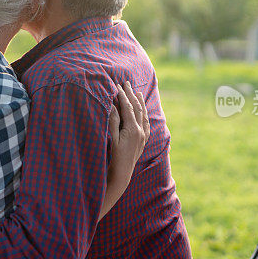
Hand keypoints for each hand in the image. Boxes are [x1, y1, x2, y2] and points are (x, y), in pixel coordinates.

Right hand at [99, 82, 149, 219]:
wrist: (121, 175)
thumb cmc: (113, 157)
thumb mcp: (111, 138)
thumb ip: (113, 121)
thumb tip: (113, 105)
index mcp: (133, 129)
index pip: (128, 107)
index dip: (122, 96)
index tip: (117, 86)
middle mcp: (141, 131)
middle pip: (137, 108)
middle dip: (131, 95)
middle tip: (126, 83)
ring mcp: (143, 137)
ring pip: (143, 115)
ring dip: (140, 102)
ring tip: (137, 92)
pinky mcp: (143, 142)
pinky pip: (146, 124)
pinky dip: (144, 114)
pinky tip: (143, 112)